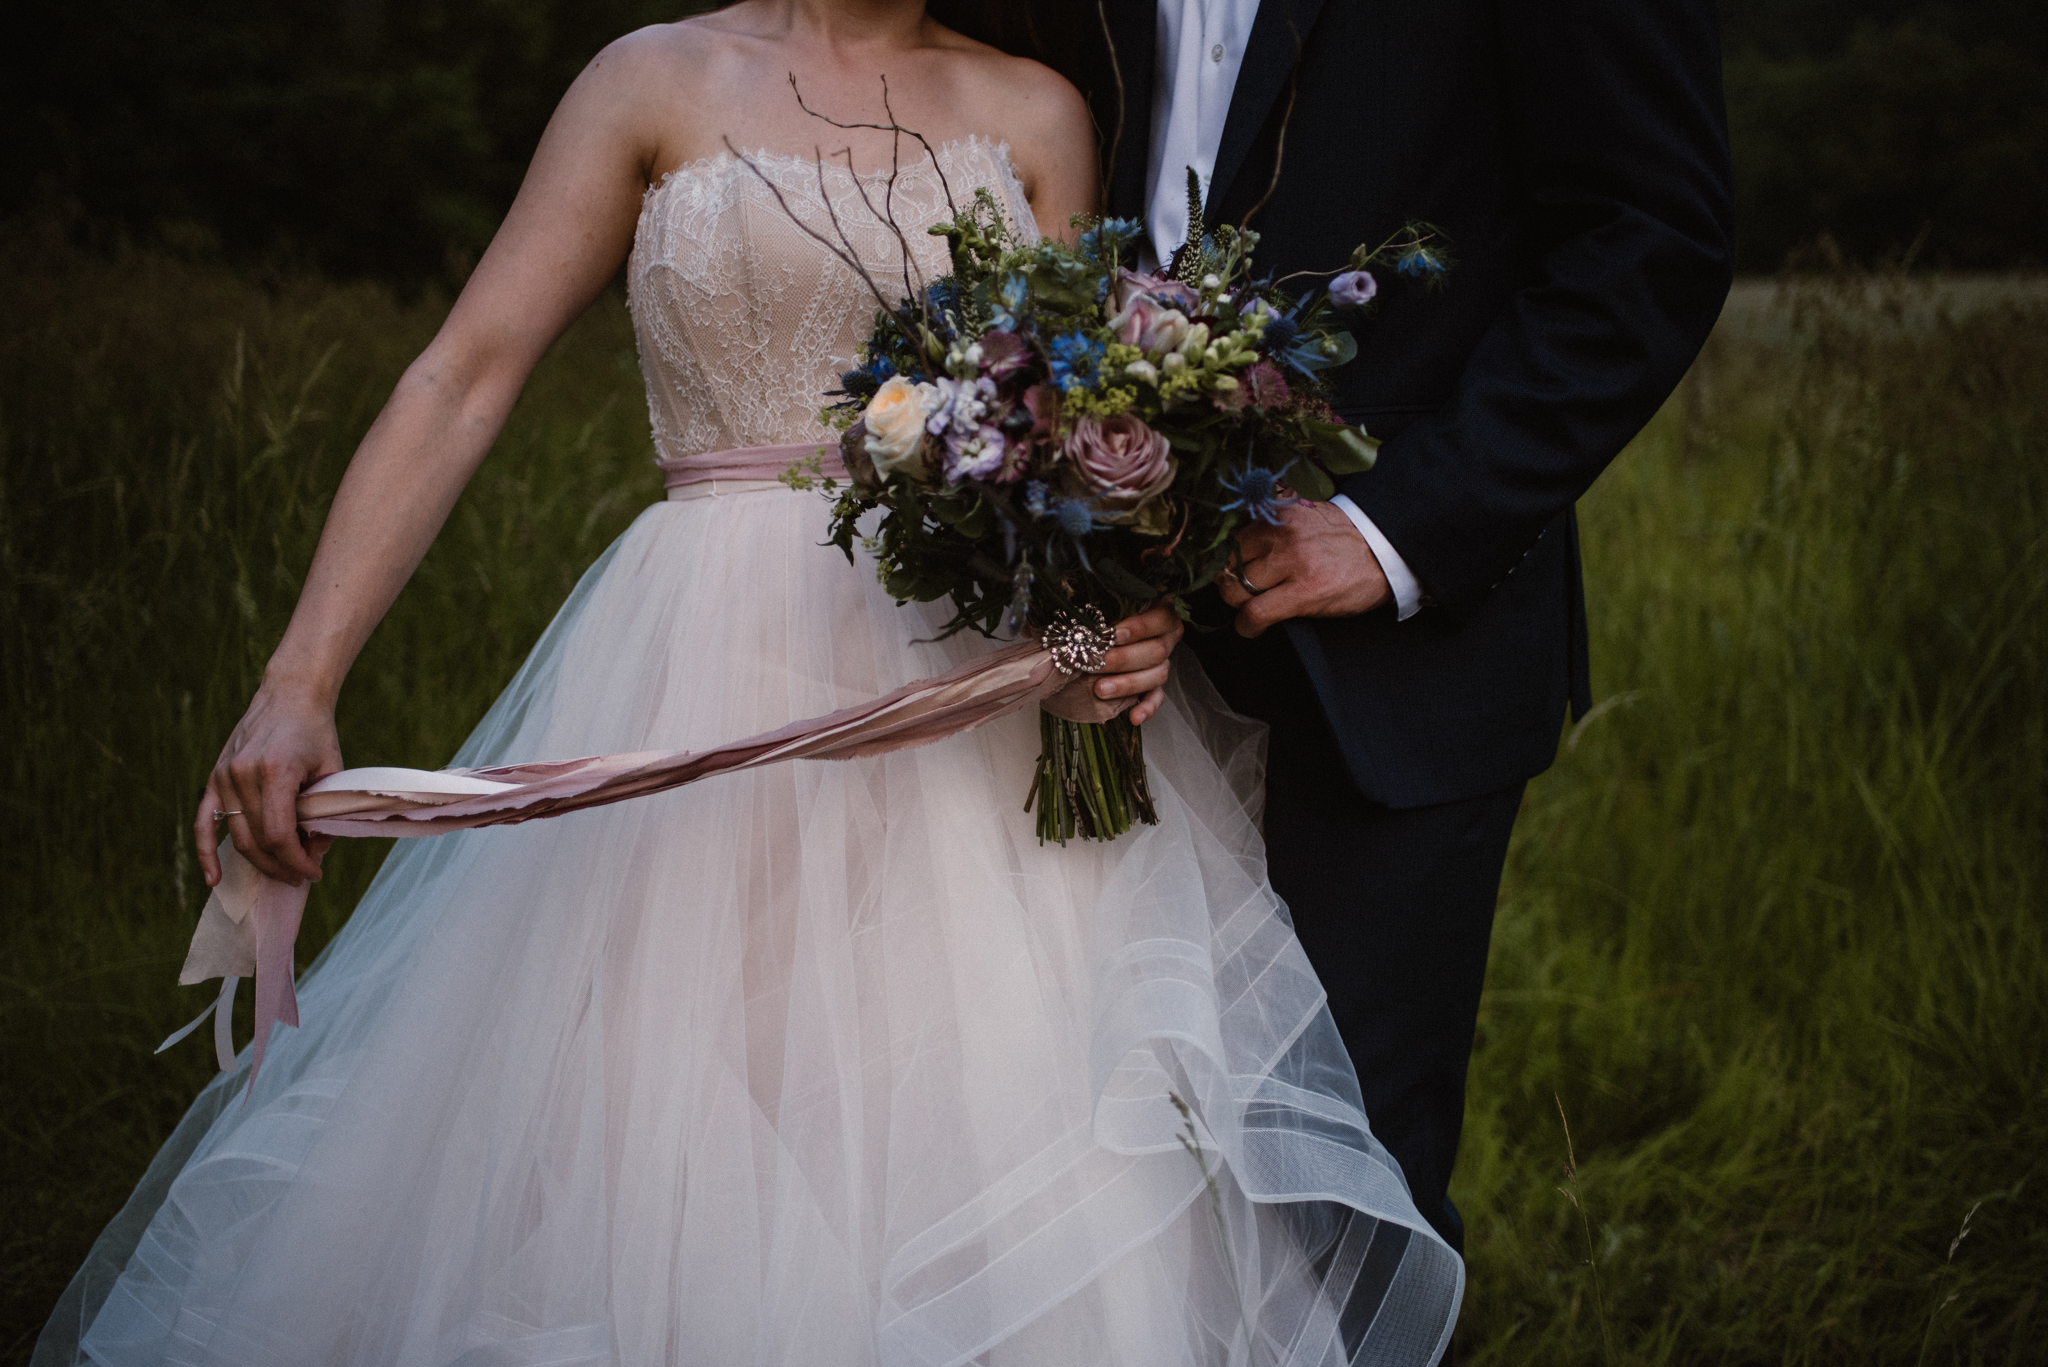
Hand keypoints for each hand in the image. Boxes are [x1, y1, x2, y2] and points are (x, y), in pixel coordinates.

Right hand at [195, 681, 342, 888]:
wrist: (289, 695)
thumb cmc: (316, 733)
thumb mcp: (331, 770)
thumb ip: (324, 811)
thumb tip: (315, 851)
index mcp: (275, 771)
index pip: (279, 834)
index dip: (297, 860)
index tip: (314, 872)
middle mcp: (243, 774)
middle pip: (257, 840)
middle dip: (282, 866)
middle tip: (303, 877)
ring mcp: (224, 777)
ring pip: (237, 837)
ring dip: (260, 863)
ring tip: (283, 874)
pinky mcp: (214, 778)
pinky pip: (204, 823)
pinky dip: (205, 852)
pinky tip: (213, 879)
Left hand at [1091, 602, 1185, 724]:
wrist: (1084, 645)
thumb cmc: (1095, 622)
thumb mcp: (1100, 610)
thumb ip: (1103, 612)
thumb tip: (1087, 619)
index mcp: (1158, 612)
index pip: (1162, 618)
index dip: (1139, 627)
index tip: (1112, 634)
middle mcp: (1165, 638)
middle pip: (1158, 650)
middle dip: (1123, 659)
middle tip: (1095, 663)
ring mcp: (1162, 663)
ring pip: (1157, 675)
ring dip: (1127, 683)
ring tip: (1099, 689)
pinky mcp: (1154, 686)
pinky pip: (1157, 698)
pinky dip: (1146, 708)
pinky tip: (1133, 716)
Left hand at [1218, 500, 1390, 636]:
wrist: (1386, 551)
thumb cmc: (1344, 538)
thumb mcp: (1306, 516)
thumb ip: (1272, 524)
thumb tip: (1235, 542)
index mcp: (1279, 514)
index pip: (1229, 538)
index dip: (1225, 560)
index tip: (1230, 571)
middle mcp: (1282, 534)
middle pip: (1228, 565)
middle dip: (1229, 583)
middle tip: (1242, 592)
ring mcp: (1293, 563)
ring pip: (1236, 590)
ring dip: (1238, 606)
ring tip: (1251, 609)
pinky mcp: (1304, 592)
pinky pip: (1255, 613)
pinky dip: (1247, 626)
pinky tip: (1253, 627)